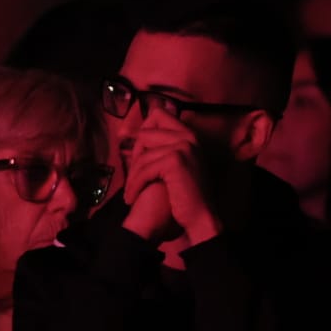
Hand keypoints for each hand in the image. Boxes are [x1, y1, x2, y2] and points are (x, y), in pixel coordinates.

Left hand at [121, 110, 222, 245]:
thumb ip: (162, 147)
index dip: (142, 131)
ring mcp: (183, 147)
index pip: (158, 114)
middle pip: (145, 133)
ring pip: (142, 156)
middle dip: (134, 157)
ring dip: (132, 177)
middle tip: (133, 177)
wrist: (200, 216)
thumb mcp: (176, 164)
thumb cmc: (184, 193)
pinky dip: (134, 186)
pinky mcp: (175, 161)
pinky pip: (143, 170)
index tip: (135, 153)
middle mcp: (188, 136)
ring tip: (129, 193)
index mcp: (189, 134)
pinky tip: (131, 198)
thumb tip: (137, 133)